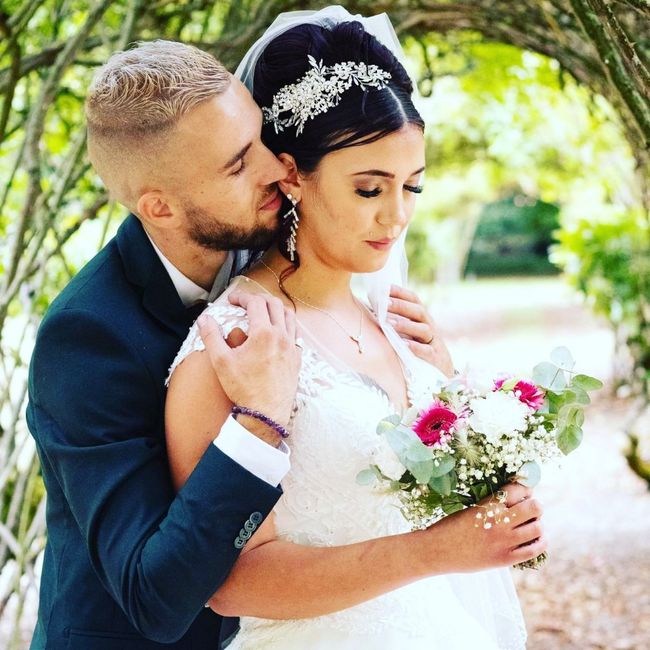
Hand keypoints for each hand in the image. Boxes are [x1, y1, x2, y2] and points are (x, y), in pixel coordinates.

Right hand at [197, 291, 300, 426]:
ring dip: (276, 309)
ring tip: (263, 313)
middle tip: (246, 304)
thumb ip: (211, 337)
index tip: (232, 301)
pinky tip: (276, 334)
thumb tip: (204, 319)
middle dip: (259, 299)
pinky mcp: (297, 358)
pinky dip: (286, 326)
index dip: (242, 297)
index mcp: (264, 333)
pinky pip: (295, 334)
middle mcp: (282, 336)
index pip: (255, 303)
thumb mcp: (221, 362)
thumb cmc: (244, 389)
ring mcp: (292, 347)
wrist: (266, 413)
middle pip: (275, 304)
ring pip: (289, 316)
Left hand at [387, 285, 454, 377]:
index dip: (401, 292)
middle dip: (401, 306)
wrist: (441, 370)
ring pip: (423, 330)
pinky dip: (416, 348)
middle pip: (418, 311)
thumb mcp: (410, 332)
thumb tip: (374, 307)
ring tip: (389, 323)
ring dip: (406, 325)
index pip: (414, 300)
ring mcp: (434, 341)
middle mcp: (429, 326)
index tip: (385, 287)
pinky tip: (403, 345)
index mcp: (422, 318)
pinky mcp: (435, 357)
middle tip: (384, 302)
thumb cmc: (419, 347)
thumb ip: (397, 320)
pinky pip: (427, 351)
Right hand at [424, 483, 545, 571]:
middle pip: (535, 507)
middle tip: (528, 506)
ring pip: (538, 528)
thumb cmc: (449, 526)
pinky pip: (534, 550)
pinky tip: (537, 538)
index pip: (518, 489)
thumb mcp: (470, 508)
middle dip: (534, 504)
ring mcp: (504, 542)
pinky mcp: (505, 559)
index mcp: (489, 505)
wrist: (437, 551)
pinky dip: (540, 542)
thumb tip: (516, 499)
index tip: (525, 488)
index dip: (525, 487)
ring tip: (530, 523)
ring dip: (537, 522)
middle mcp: (500, 522)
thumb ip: (492, 505)